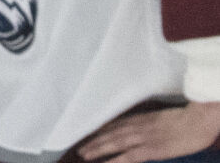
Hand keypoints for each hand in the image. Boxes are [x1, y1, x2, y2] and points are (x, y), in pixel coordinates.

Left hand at [79, 102, 219, 162]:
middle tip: (79, 148)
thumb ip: (144, 121)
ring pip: (114, 143)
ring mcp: (142, 137)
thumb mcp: (158, 118)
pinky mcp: (151, 149)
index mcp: (139, 117)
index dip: (99, 130)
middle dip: (94, 141)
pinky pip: (129, 156)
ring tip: (84, 154)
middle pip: (110, 132)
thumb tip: (135, 126)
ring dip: (98, 149)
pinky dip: (115, 160)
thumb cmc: (182, 120)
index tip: (86, 133)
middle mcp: (136, 125)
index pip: (113, 123)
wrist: (196, 120)